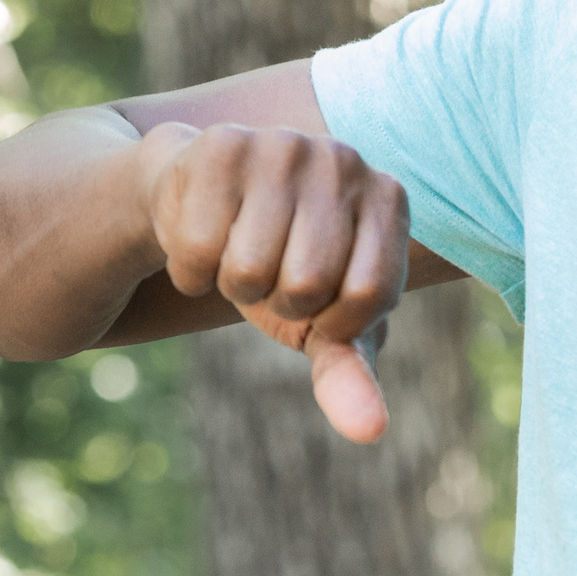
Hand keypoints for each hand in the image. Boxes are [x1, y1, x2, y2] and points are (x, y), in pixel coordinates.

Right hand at [132, 121, 403, 442]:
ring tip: (237, 252)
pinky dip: (189, 270)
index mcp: (388, 198)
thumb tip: (369, 431)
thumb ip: (350, 375)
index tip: (318, 302)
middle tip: (269, 272)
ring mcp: (283, 145)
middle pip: (305, 283)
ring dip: (229, 285)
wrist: (202, 201)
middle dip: (276, 301)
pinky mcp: (222, 144)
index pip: (370, 296)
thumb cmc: (280, 267)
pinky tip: (201, 237)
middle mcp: (343, 159)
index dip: (331, 321)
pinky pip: (196, 249)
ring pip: (246, 269)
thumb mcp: (321, 324)